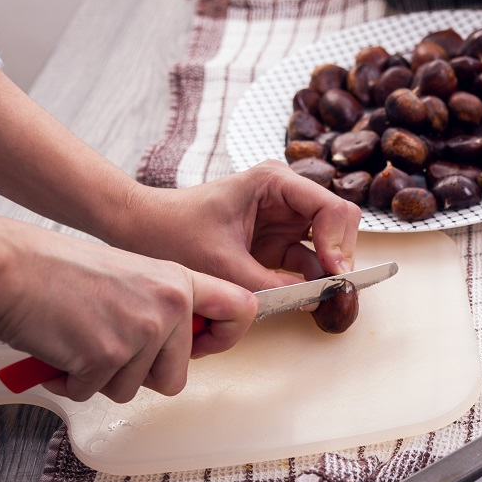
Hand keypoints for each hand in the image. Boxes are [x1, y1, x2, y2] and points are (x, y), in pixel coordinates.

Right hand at [0, 225, 257, 402]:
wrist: (8, 266)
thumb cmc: (58, 270)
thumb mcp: (132, 274)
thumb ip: (162, 306)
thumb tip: (178, 347)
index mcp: (179, 281)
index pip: (241, 308)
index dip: (227, 336)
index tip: (204, 345)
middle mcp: (170, 305)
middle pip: (174, 376)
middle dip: (137, 374)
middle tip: (105, 347)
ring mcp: (142, 331)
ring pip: (132, 389)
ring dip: (101, 377)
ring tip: (78, 341)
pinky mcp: (109, 356)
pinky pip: (94, 392)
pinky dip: (72, 381)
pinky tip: (59, 351)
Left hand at [113, 160, 361, 290]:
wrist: (141, 230)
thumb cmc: (172, 232)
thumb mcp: (222, 263)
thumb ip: (271, 282)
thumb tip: (315, 299)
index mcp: (275, 182)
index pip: (332, 208)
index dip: (340, 243)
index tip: (334, 275)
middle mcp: (287, 195)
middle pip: (338, 223)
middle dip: (340, 257)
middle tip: (333, 290)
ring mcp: (285, 218)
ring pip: (329, 245)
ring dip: (328, 272)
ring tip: (321, 298)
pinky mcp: (278, 241)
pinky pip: (309, 261)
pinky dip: (311, 281)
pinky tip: (306, 298)